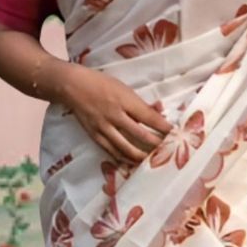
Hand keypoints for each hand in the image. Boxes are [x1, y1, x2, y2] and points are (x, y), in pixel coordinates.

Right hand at [58, 63, 173, 164]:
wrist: (72, 86)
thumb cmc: (100, 83)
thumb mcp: (123, 87)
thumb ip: (139, 103)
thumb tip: (159, 111)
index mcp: (124, 100)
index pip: (149, 117)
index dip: (163, 127)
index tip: (175, 133)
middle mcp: (115, 115)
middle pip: (140, 135)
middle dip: (156, 144)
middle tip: (168, 151)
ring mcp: (104, 127)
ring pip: (126, 147)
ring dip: (141, 156)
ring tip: (152, 161)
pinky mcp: (94, 135)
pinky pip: (111, 150)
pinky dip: (122, 158)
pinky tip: (131, 163)